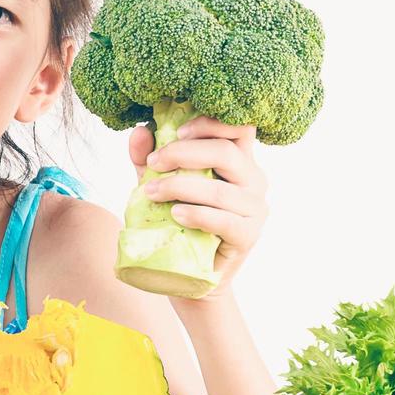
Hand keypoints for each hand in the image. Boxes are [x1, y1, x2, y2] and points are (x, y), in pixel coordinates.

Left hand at [129, 117, 269, 298]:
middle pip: (226, 152)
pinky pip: (223, 220)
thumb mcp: (160, 182)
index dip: (210, 123)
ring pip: (220, 189)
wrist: (189, 271)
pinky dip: (196, 214)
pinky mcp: (248, 235)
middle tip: (154, 163)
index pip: (239, 127)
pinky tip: (176, 214)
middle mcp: (253, 179)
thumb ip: (150, 158)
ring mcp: (255, 208)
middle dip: (184, 153)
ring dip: (180, 187)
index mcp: (240, 160)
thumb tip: (139, 131)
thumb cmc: (178, 220)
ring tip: (151, 193)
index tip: (176, 132)